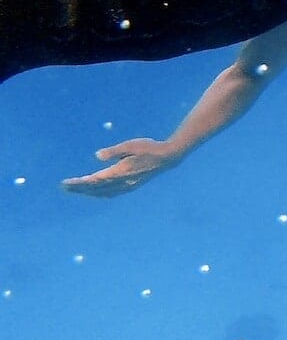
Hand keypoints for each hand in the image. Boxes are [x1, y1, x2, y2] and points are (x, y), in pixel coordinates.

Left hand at [61, 138, 181, 197]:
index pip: (94, 180)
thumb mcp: (130, 145)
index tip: (66, 183)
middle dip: (80, 189)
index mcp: (121, 172)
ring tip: (76, 190)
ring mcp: (128, 186)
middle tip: (64, 187)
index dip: (79, 183)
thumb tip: (96, 156)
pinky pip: (111, 194)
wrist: (168, 157)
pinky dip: (100, 194)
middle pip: (96, 189)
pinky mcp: (131, 186)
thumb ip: (113, 151)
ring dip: (89, 193)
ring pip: (103, 193)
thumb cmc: (149, 147)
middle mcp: (123, 182)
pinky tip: (96, 192)